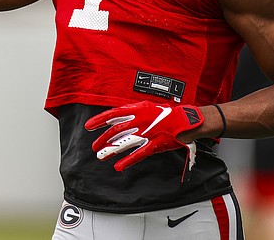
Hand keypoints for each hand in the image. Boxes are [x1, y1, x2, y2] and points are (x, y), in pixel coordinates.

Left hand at [85, 101, 202, 171]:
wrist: (185, 121)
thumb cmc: (167, 115)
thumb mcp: (147, 108)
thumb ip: (132, 112)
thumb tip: (117, 117)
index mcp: (138, 110)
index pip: (113, 114)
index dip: (100, 120)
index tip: (89, 126)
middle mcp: (140, 120)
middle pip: (116, 130)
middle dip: (103, 139)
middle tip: (95, 146)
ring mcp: (147, 133)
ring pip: (124, 142)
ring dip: (111, 150)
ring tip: (101, 156)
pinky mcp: (154, 145)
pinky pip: (138, 154)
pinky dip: (127, 160)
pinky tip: (119, 166)